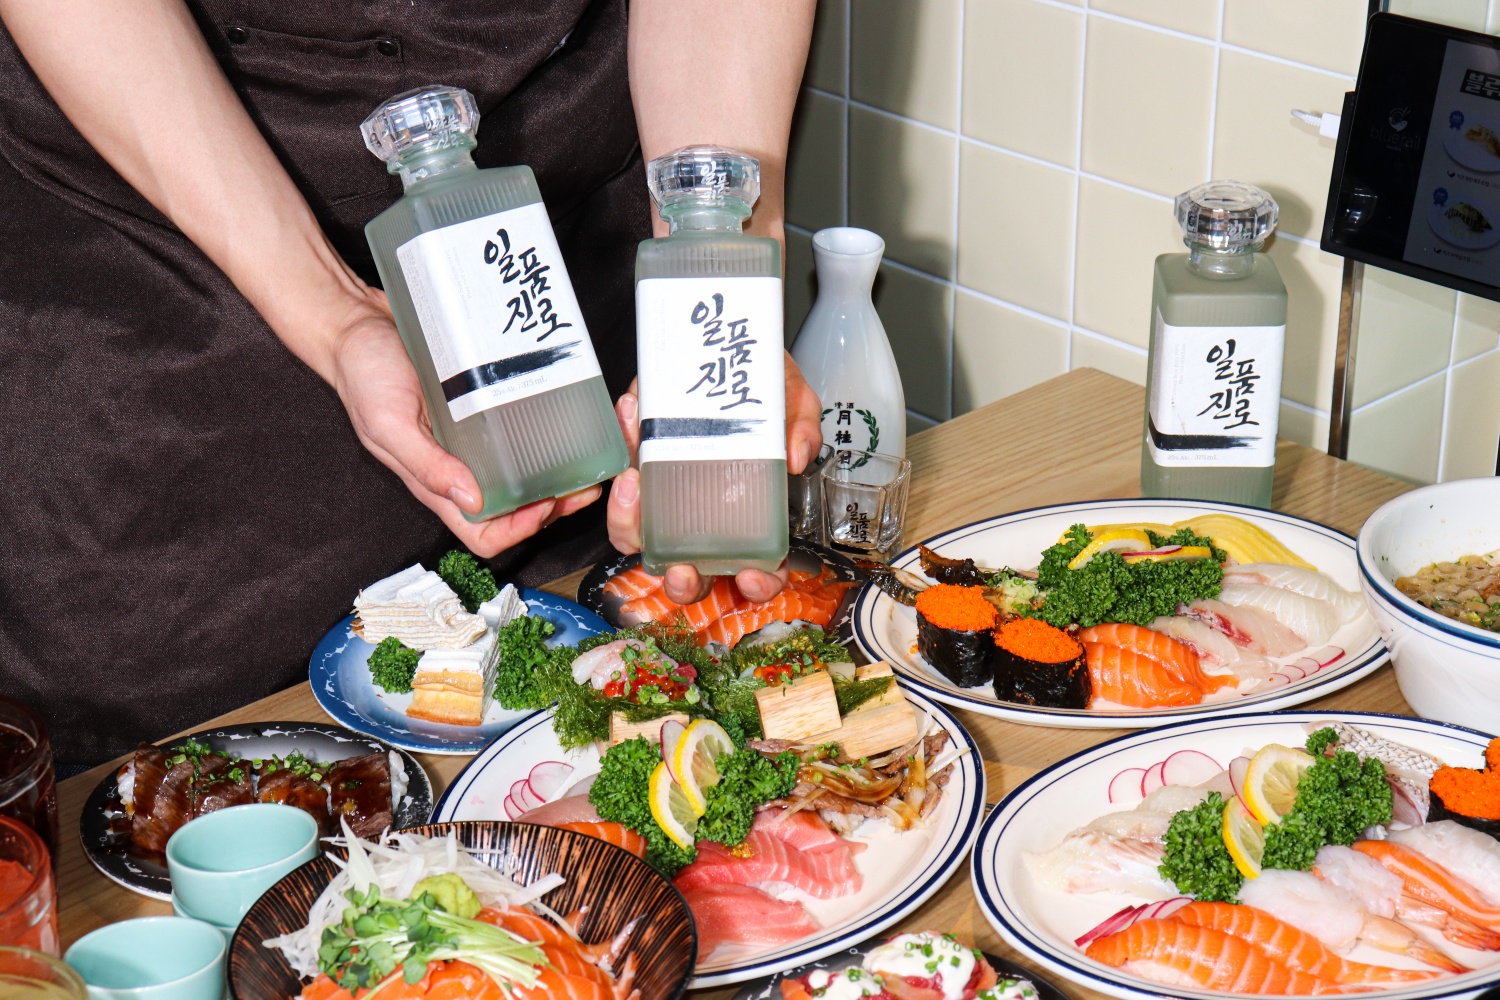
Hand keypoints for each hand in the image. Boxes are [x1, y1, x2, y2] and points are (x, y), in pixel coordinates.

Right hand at [327, 293, 600, 556]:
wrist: (358, 323)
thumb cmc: (363, 375)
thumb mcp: (388, 423)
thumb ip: (425, 465)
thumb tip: (471, 500)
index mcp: (434, 482)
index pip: (481, 532)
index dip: (516, 531)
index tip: (544, 507)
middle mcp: (458, 466)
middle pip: (512, 509)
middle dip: (551, 506)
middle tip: (584, 485)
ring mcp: (471, 439)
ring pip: (521, 475)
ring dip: (555, 475)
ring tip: (585, 460)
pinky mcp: (480, 408)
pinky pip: (517, 432)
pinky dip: (543, 435)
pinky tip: (564, 422)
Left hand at [606, 350, 822, 603]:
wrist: (721, 349)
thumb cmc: (758, 386)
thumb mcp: (791, 397)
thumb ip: (801, 424)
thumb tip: (796, 456)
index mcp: (751, 514)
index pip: (761, 569)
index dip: (761, 584)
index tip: (751, 578)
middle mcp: (706, 519)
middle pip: (694, 573)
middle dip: (684, 583)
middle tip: (682, 569)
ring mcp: (666, 501)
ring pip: (643, 541)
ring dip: (631, 528)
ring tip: (632, 486)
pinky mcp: (635, 475)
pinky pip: (618, 490)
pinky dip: (615, 468)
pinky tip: (630, 422)